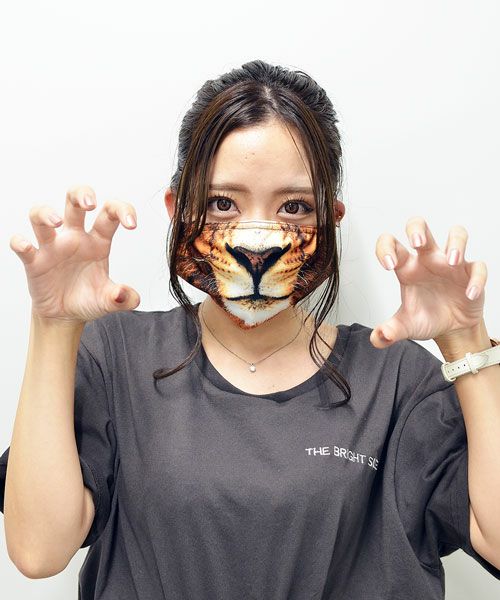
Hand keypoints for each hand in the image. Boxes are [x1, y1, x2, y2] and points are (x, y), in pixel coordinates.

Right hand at [9, 185, 140, 323]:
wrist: (66, 316)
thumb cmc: (88, 299)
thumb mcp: (110, 301)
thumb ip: (123, 298)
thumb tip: (128, 297)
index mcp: (98, 241)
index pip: (109, 213)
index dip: (122, 210)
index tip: (132, 225)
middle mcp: (75, 238)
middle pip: (74, 201)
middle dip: (81, 194)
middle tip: (89, 204)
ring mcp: (53, 247)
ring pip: (42, 216)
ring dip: (46, 213)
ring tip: (57, 221)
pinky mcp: (34, 262)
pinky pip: (21, 246)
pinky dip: (20, 243)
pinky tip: (25, 246)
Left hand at [369, 216, 486, 347]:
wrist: (451, 330)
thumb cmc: (427, 317)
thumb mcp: (405, 326)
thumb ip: (389, 332)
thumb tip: (380, 337)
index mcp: (407, 268)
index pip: (391, 244)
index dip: (386, 248)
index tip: (388, 265)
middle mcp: (427, 260)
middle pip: (420, 227)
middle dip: (417, 228)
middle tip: (416, 241)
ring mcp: (451, 264)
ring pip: (456, 235)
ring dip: (455, 243)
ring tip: (451, 261)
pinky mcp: (471, 274)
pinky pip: (478, 267)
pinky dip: (476, 279)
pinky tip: (469, 294)